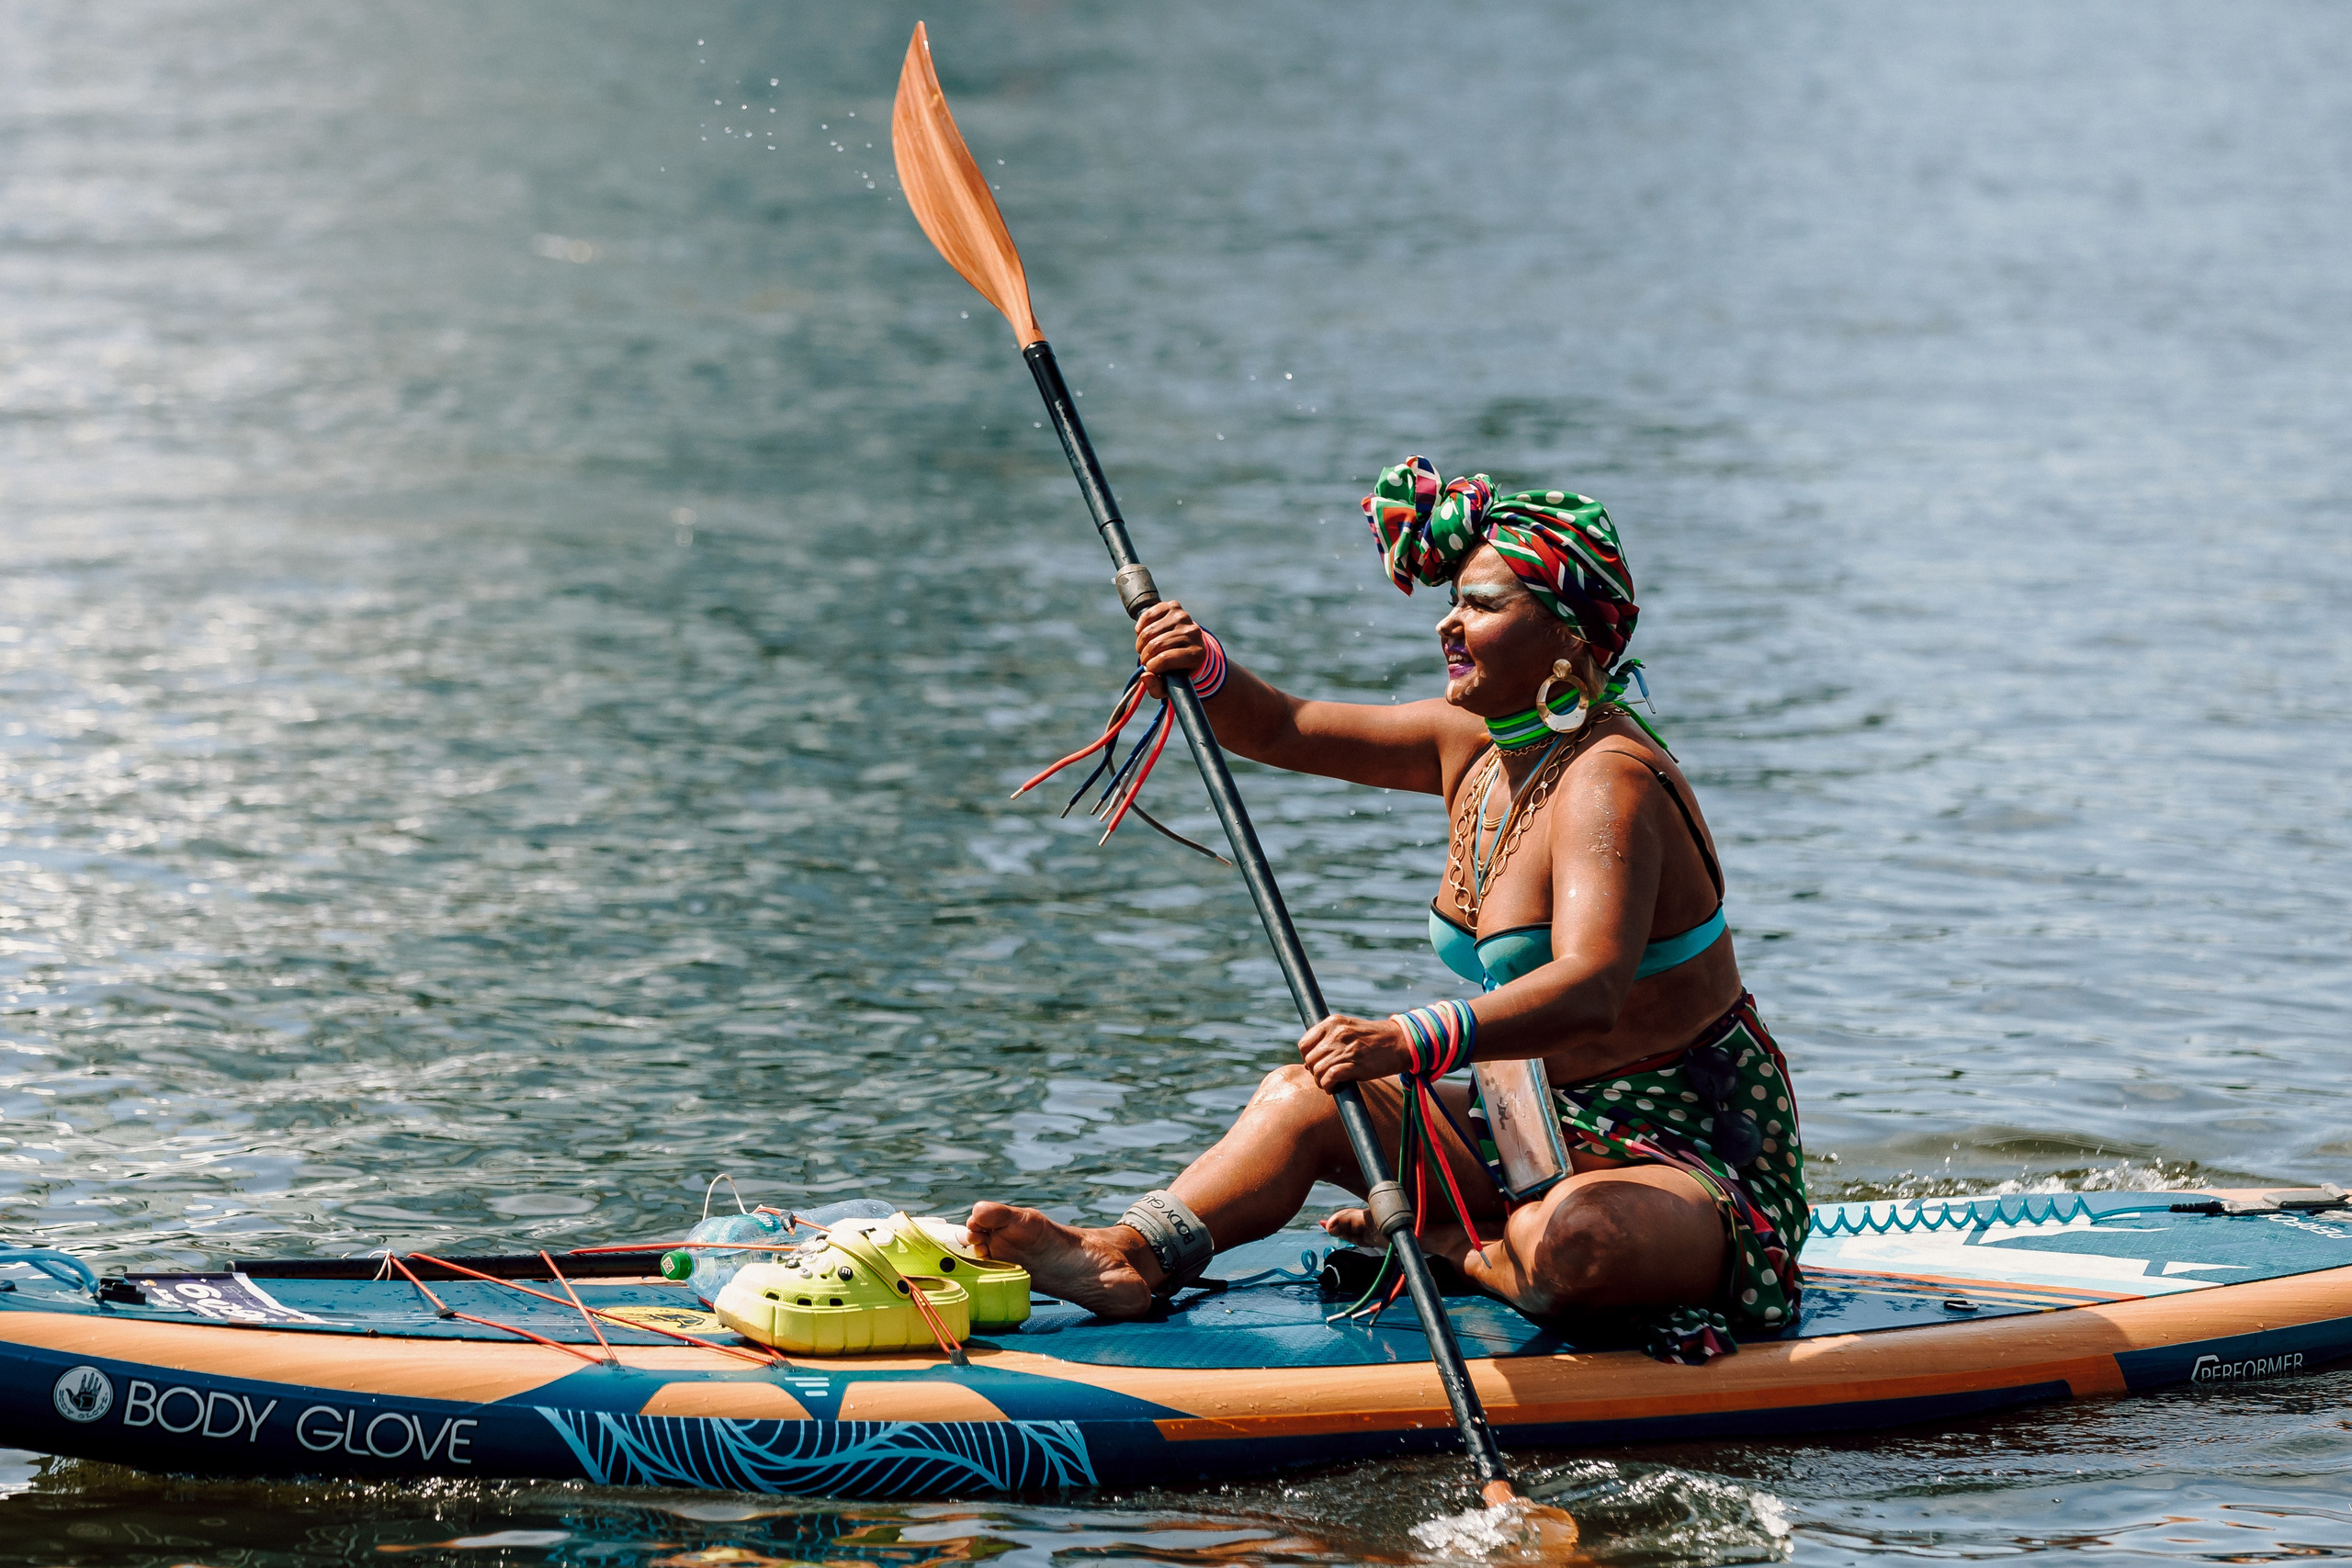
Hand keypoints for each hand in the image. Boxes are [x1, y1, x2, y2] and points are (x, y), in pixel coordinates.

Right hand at [1134, 600, 1203, 700]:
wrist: (1189, 647)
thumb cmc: (1178, 670)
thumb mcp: (1170, 685)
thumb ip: (1157, 687)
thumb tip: (1145, 675)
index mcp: (1197, 654)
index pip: (1165, 659)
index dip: (1152, 666)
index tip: (1150, 669)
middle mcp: (1193, 632)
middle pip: (1156, 645)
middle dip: (1145, 656)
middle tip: (1145, 660)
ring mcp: (1184, 617)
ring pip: (1150, 632)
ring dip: (1141, 644)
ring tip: (1145, 649)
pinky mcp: (1173, 606)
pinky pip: (1148, 616)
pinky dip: (1140, 628)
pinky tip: (1144, 635)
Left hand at [1296, 1013, 1411, 1089]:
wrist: (1401, 1043)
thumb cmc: (1375, 1039)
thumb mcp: (1349, 1029)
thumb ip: (1329, 1038)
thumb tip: (1309, 1062)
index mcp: (1333, 1023)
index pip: (1304, 1044)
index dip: (1308, 1057)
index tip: (1316, 1064)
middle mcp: (1337, 1033)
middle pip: (1309, 1059)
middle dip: (1314, 1071)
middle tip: (1325, 1076)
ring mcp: (1345, 1048)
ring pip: (1317, 1070)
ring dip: (1321, 1081)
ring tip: (1330, 1084)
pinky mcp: (1355, 1064)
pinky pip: (1329, 1078)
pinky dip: (1328, 1086)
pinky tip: (1333, 1089)